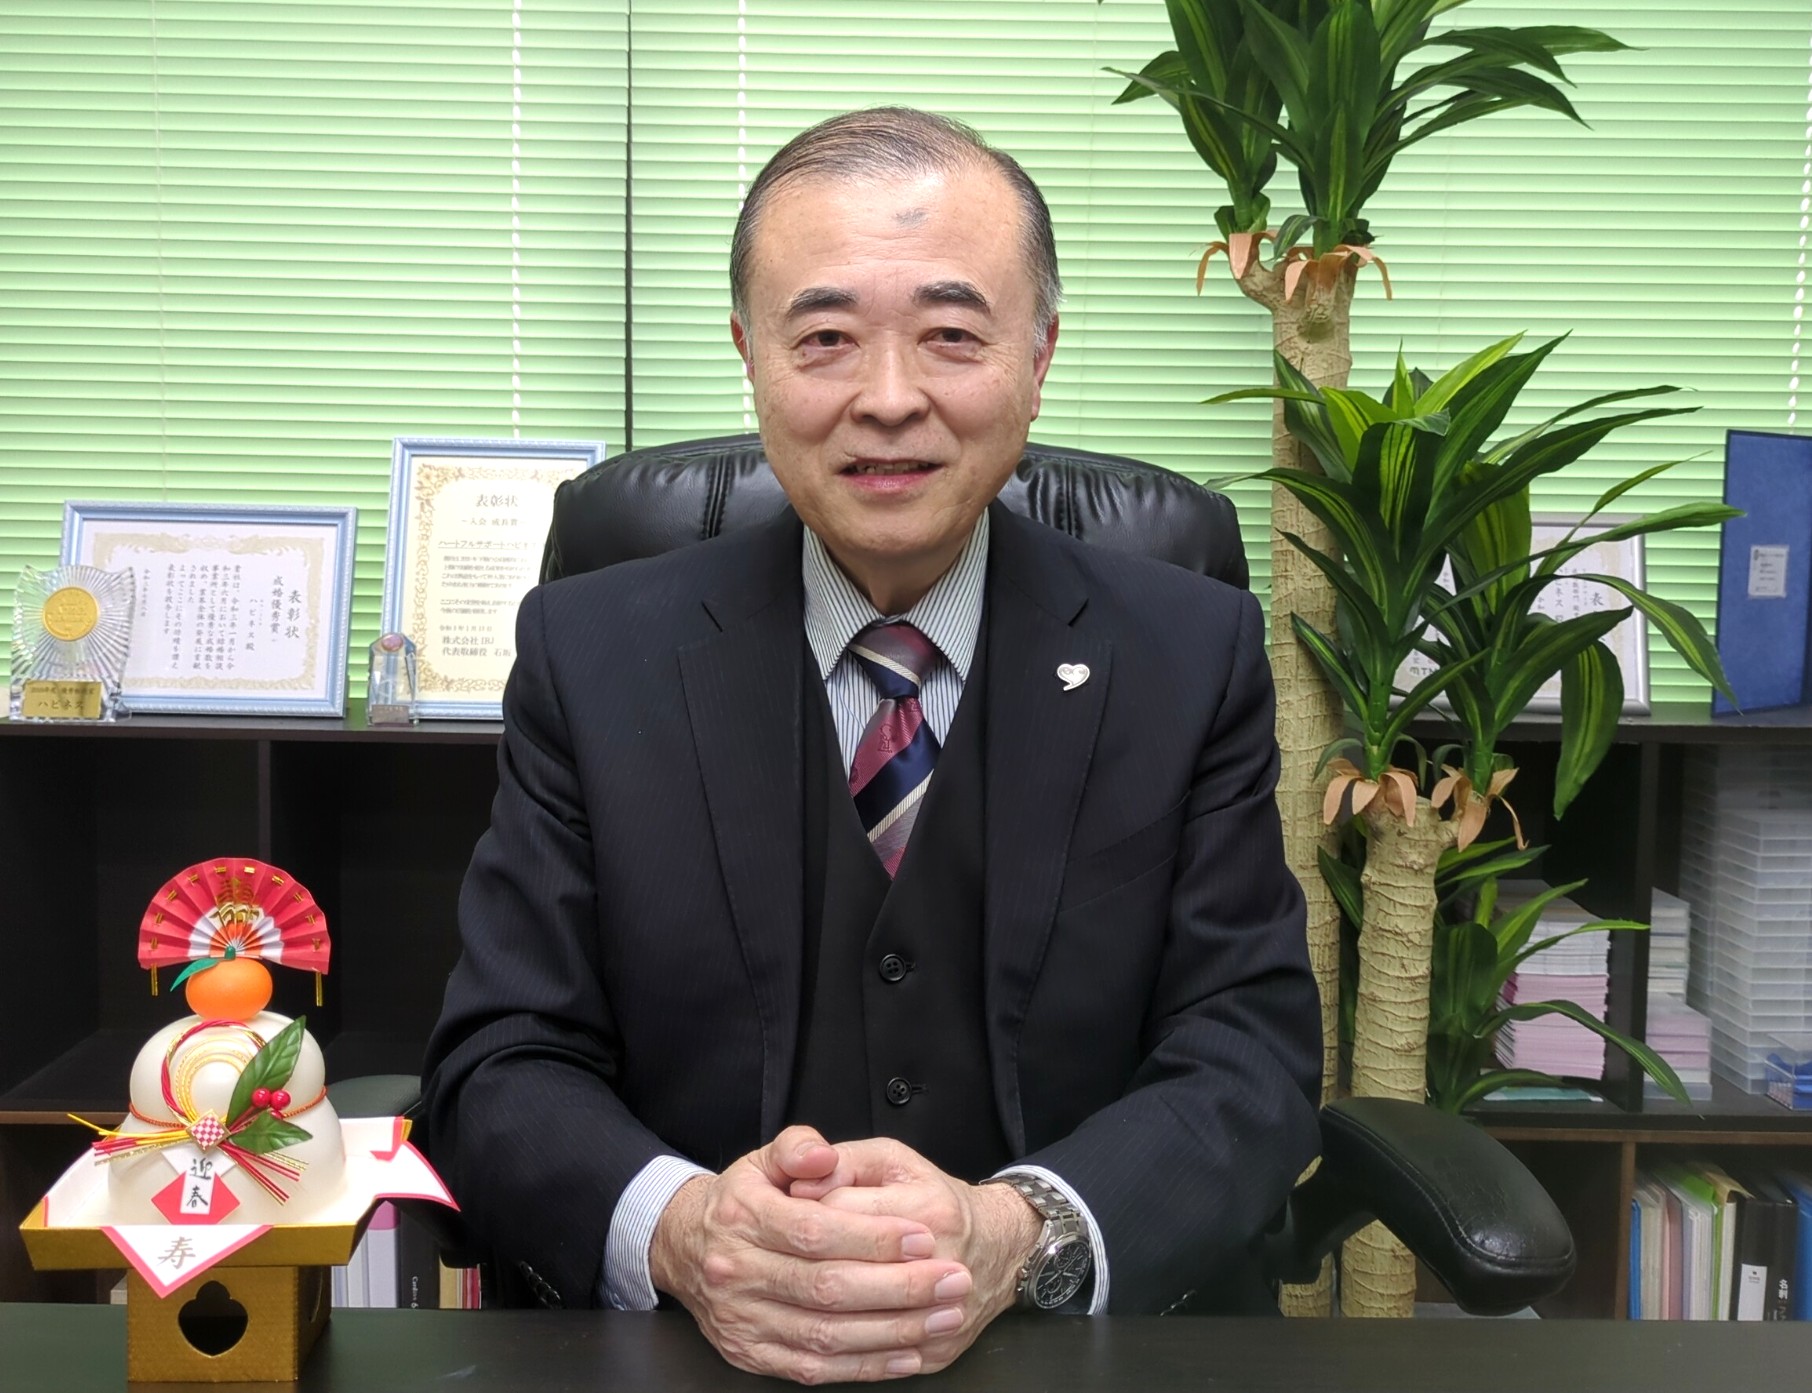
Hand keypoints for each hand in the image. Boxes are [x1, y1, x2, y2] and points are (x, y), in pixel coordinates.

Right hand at [650, 1126, 977, 1383]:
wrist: (684, 1249)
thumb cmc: (739, 1203)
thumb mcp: (762, 1160)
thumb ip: (797, 1147)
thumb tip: (822, 1155)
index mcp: (742, 1218)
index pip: (815, 1231)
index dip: (873, 1237)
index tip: (923, 1237)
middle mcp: (737, 1272)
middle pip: (827, 1287)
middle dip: (899, 1287)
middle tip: (952, 1280)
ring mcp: (742, 1320)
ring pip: (825, 1334)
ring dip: (892, 1330)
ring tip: (942, 1315)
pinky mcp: (750, 1354)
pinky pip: (813, 1368)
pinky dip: (864, 1365)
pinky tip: (905, 1353)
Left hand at [789, 1138, 1044, 1370]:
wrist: (999, 1247)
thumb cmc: (934, 1197)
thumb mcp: (892, 1160)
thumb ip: (843, 1163)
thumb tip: (798, 1189)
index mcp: (928, 1209)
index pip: (837, 1216)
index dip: (800, 1217)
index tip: (786, 1217)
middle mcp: (942, 1265)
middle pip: (840, 1281)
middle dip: (797, 1273)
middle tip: (778, 1263)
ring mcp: (943, 1315)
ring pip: (854, 1331)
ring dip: (807, 1319)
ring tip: (786, 1302)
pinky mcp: (939, 1351)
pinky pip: (876, 1365)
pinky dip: (838, 1357)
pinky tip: (818, 1337)